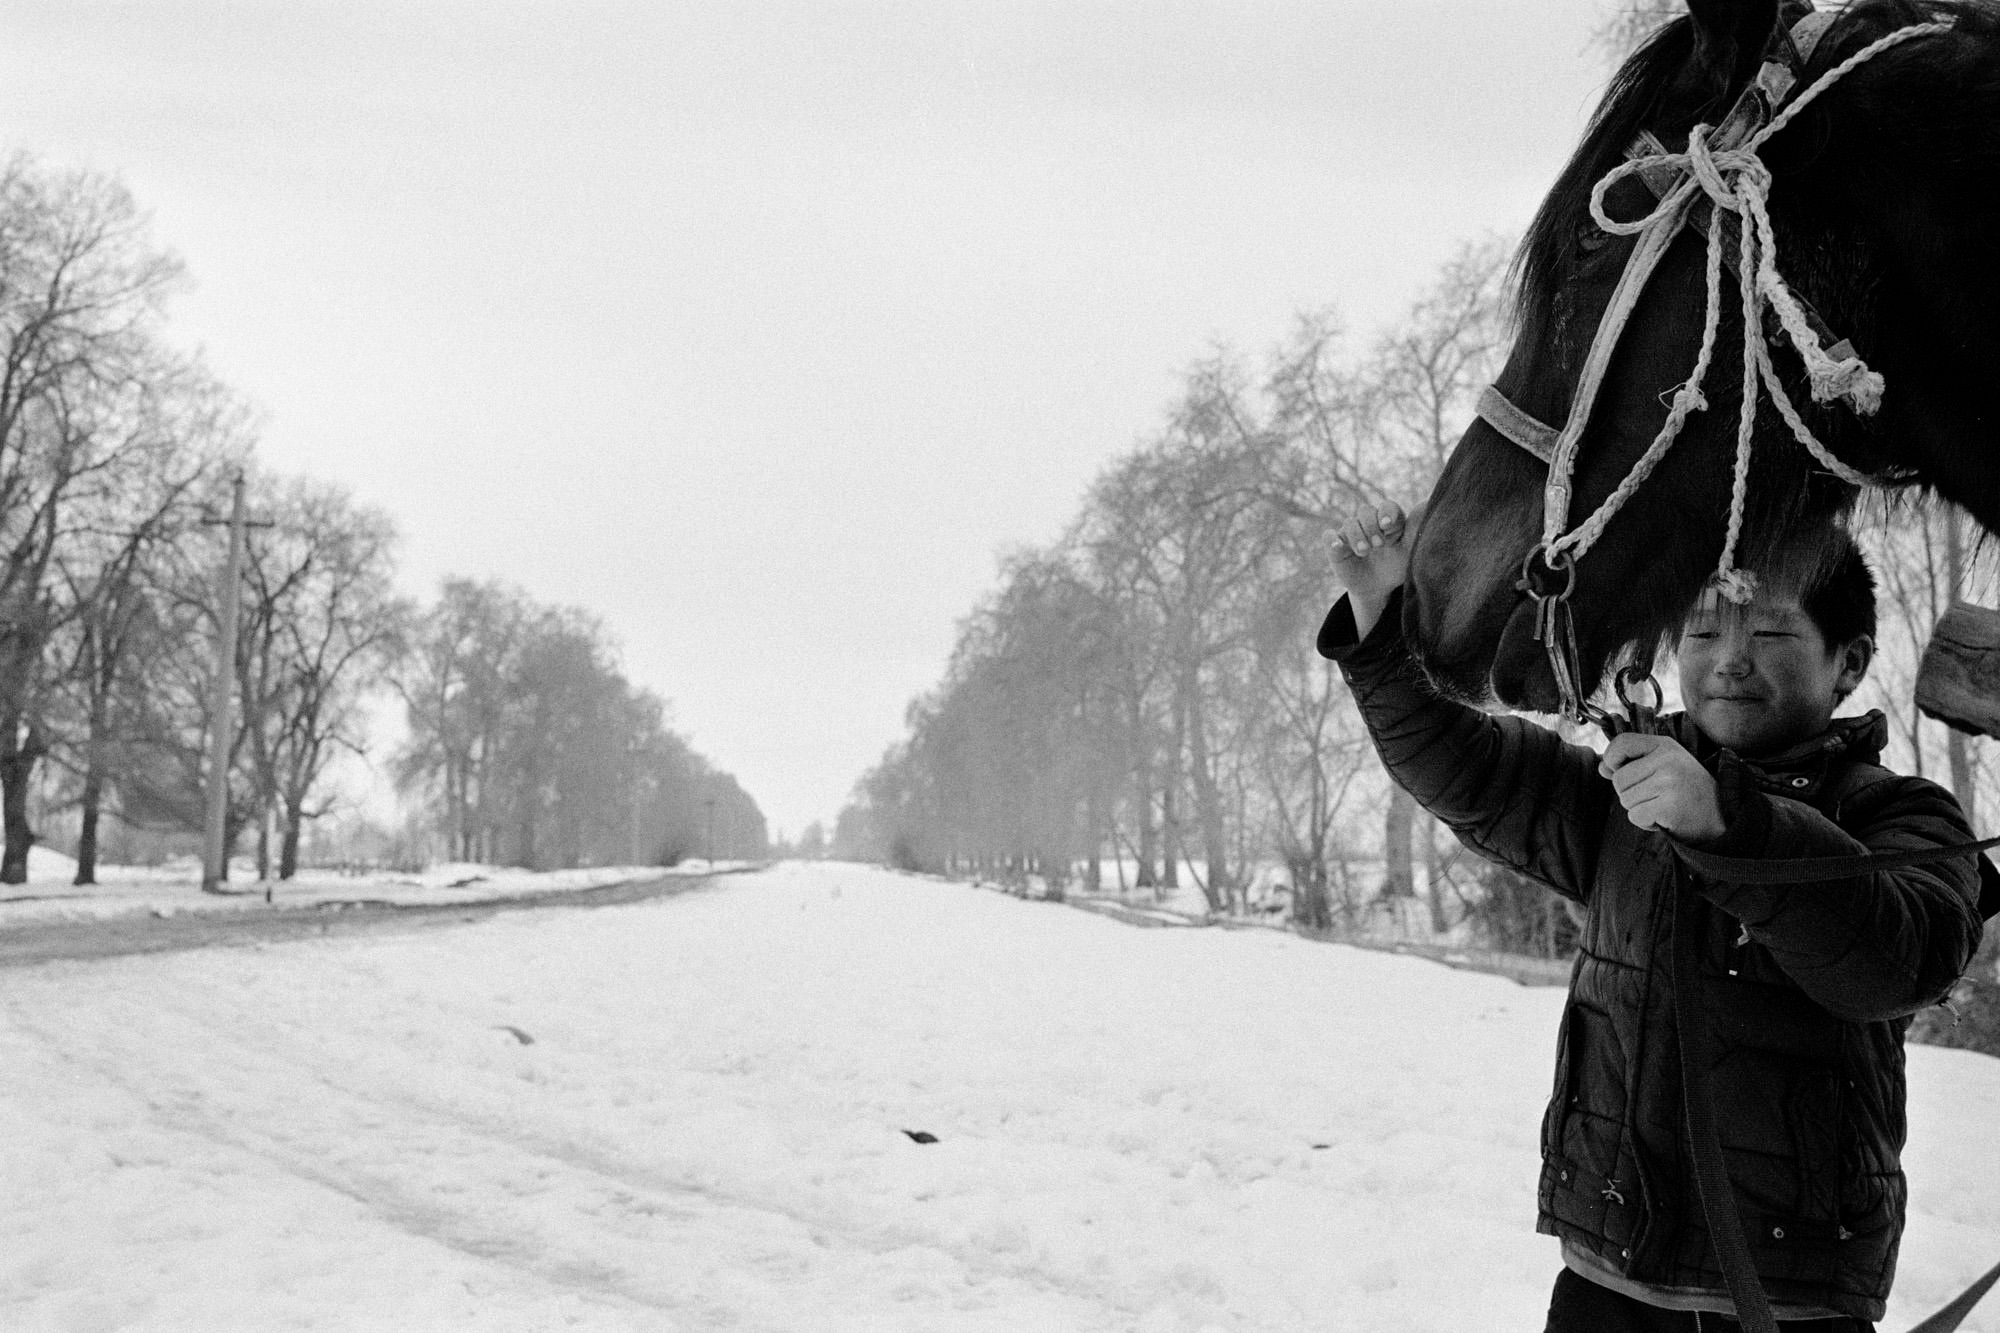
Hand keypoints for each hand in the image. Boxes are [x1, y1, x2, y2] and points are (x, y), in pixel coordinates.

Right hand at [1331, 502, 1418, 636]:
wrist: (1379, 589)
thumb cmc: (1398, 565)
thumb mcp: (1410, 550)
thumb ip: (1417, 528)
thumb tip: (1426, 503)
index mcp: (1389, 520)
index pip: (1387, 507)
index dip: (1387, 514)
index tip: (1388, 526)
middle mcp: (1368, 523)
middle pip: (1366, 511)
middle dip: (1372, 527)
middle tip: (1379, 545)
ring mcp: (1350, 534)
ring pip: (1349, 523)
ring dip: (1357, 536)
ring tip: (1365, 552)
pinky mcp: (1336, 547)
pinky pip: (1328, 537)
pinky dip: (1332, 541)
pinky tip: (1339, 547)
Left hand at [1598, 733, 1725, 841]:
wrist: (1721, 817)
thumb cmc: (1686, 790)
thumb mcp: (1662, 767)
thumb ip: (1631, 763)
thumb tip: (1602, 766)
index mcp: (1665, 745)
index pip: (1621, 743)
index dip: (1612, 759)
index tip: (1619, 770)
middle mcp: (1668, 760)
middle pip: (1619, 779)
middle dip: (1630, 793)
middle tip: (1656, 795)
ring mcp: (1670, 782)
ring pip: (1626, 800)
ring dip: (1639, 808)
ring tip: (1663, 805)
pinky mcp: (1669, 806)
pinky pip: (1635, 816)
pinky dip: (1646, 822)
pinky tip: (1665, 818)